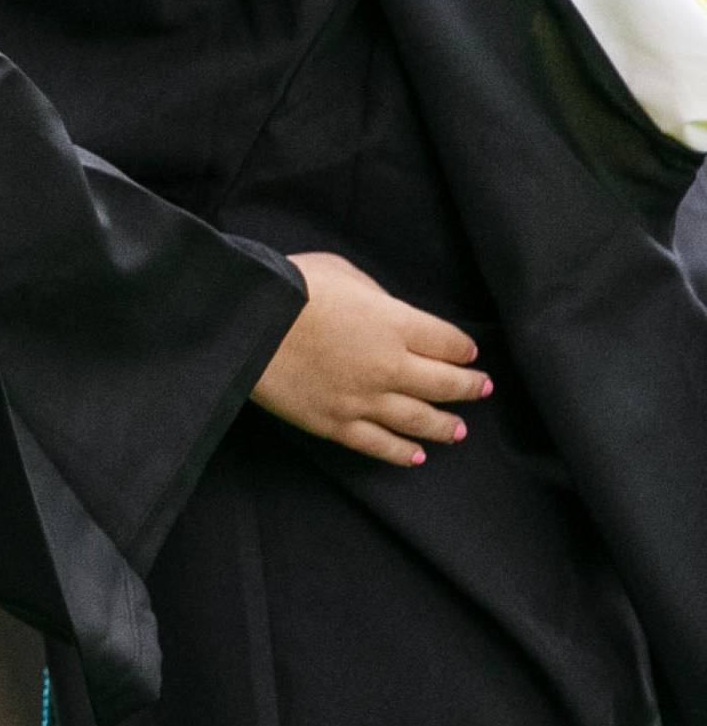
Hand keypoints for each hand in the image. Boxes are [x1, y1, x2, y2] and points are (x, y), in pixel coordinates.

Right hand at [251, 251, 490, 465]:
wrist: (244, 321)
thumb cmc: (290, 285)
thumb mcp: (341, 271)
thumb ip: (375, 296)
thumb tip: (388, 313)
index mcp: (395, 324)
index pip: (447, 341)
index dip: (462, 348)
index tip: (468, 352)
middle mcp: (390, 367)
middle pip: (444, 384)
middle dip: (468, 387)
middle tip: (481, 388)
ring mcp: (364, 399)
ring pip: (419, 420)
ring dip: (444, 426)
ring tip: (457, 430)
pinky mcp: (336, 423)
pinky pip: (380, 444)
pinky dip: (403, 452)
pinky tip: (416, 455)